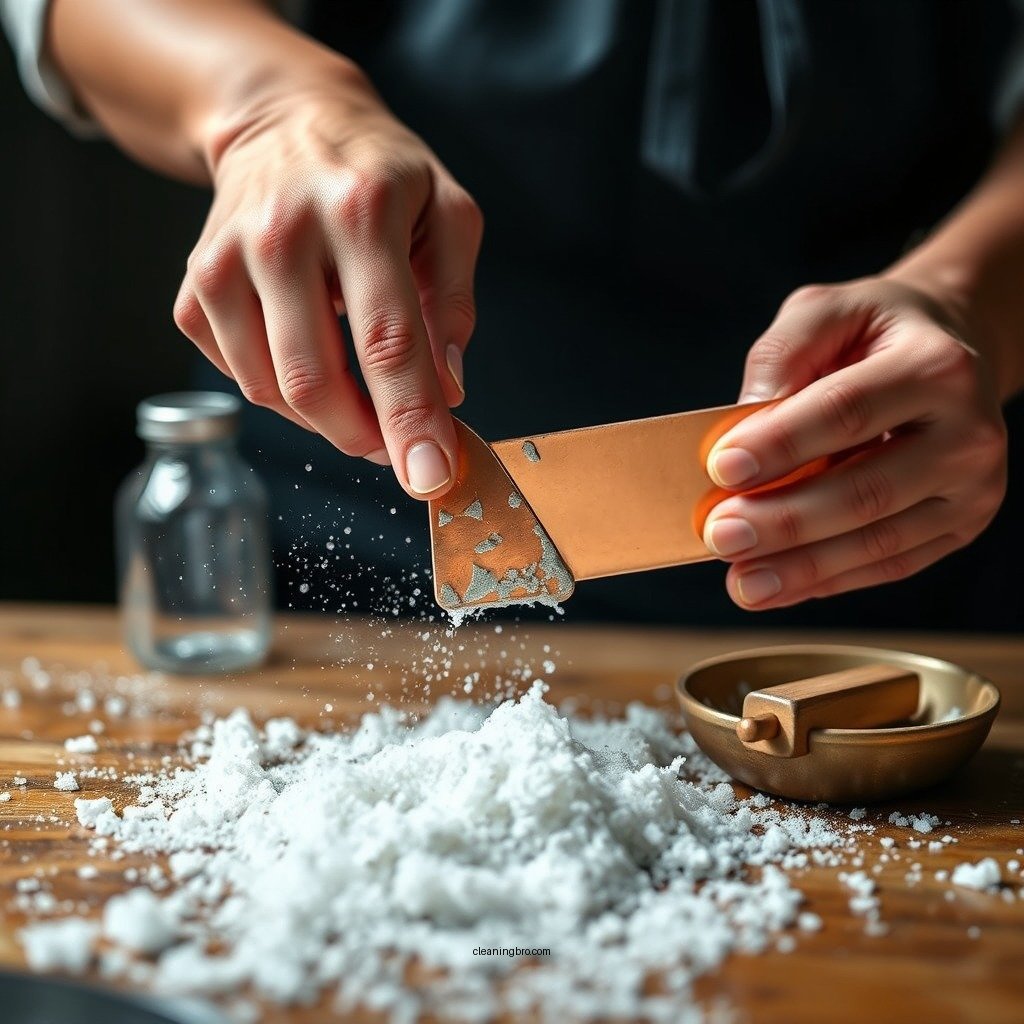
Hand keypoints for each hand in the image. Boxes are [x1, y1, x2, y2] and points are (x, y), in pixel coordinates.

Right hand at [173, 65, 481, 497]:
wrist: (283, 122)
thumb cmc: (379, 174)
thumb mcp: (448, 213)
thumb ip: (455, 301)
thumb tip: (448, 388)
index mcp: (361, 210)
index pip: (387, 338)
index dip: (411, 418)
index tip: (430, 477)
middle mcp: (282, 234)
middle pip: (314, 380)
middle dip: (363, 437)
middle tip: (398, 448)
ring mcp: (225, 261)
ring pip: (271, 390)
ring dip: (327, 420)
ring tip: (362, 398)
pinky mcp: (195, 287)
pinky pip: (241, 377)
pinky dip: (285, 393)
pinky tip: (312, 356)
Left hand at [703, 277, 1007, 608]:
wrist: (950, 349)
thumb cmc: (874, 334)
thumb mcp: (826, 310)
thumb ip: (782, 355)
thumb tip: (740, 427)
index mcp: (935, 365)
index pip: (846, 412)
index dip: (781, 445)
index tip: (721, 470)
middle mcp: (969, 432)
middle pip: (866, 490)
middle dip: (785, 521)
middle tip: (720, 537)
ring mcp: (973, 487)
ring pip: (881, 542)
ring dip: (803, 569)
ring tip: (742, 583)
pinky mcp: (961, 525)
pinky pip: (893, 564)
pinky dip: (831, 581)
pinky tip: (781, 588)